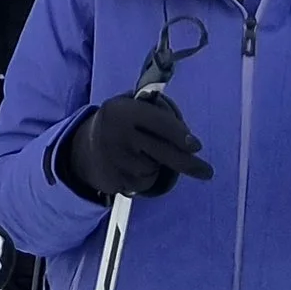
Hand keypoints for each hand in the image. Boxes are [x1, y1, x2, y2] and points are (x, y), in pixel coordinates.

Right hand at [60, 89, 212, 202]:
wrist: (84, 148)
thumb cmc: (121, 123)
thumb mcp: (131, 106)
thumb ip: (156, 112)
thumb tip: (187, 138)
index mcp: (123, 111)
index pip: (160, 123)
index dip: (181, 136)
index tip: (196, 146)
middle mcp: (117, 135)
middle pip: (163, 153)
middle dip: (189, 164)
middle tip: (206, 172)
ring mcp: (115, 160)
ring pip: (155, 169)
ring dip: (158, 166)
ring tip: (142, 155)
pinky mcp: (113, 180)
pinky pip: (143, 184)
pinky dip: (146, 178)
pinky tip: (133, 167)